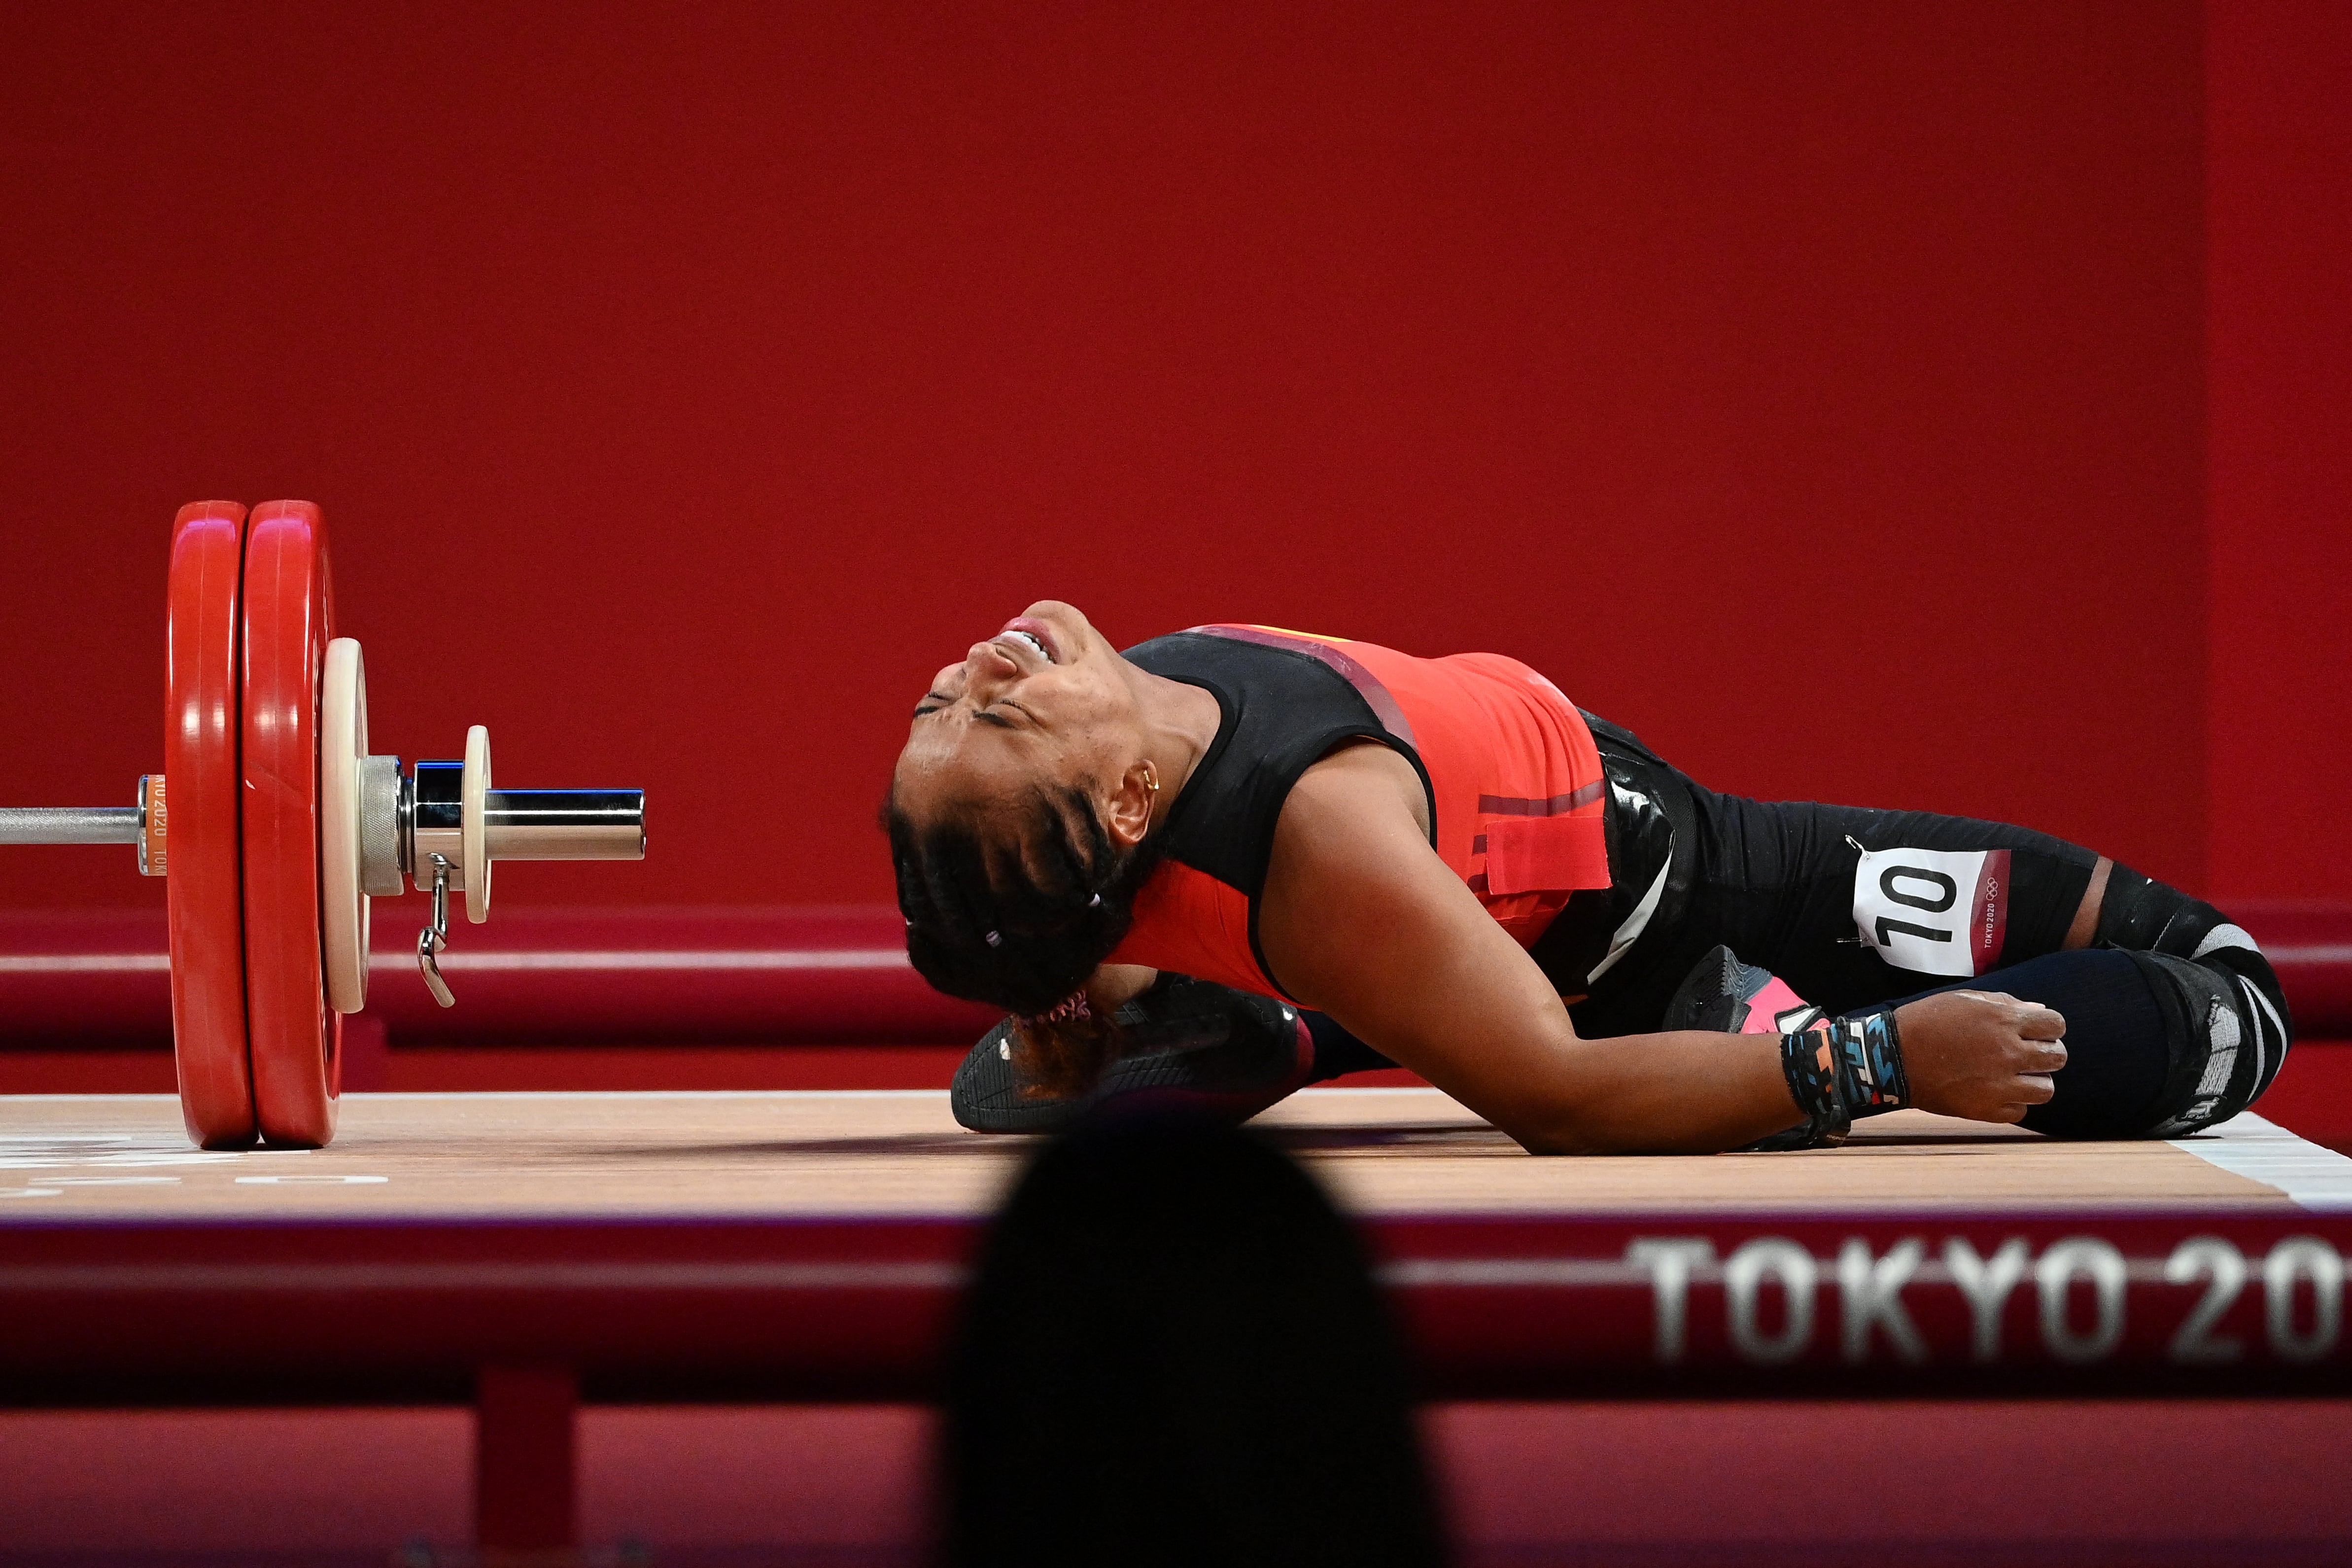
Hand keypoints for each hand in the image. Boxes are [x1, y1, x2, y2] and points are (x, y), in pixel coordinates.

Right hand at [1892, 990, 2067, 1123]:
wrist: (1893, 1057)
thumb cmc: (1926, 1022)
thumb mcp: (1964, 1000)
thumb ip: (2005, 1004)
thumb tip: (2039, 1012)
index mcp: (2004, 1022)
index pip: (2055, 1024)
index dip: (2049, 1027)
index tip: (2038, 1030)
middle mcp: (2008, 1054)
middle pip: (2057, 1057)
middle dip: (2047, 1053)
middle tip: (2029, 1053)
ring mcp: (1999, 1085)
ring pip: (2046, 1089)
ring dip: (2034, 1080)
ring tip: (2015, 1076)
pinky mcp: (1987, 1110)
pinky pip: (2020, 1111)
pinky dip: (2013, 1102)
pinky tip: (1997, 1091)